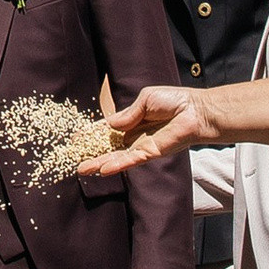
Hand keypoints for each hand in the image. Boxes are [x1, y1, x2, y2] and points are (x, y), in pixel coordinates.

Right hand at [86, 85, 217, 175]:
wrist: (195, 110)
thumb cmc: (174, 100)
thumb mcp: (145, 99)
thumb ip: (127, 113)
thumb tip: (110, 125)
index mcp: (132, 120)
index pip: (107, 129)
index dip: (92, 133)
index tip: (76, 139)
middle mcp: (134, 135)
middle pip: (108, 146)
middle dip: (90, 152)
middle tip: (72, 157)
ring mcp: (141, 146)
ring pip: (116, 156)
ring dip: (98, 163)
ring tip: (81, 169)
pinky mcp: (150, 153)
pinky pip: (130, 160)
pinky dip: (116, 165)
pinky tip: (103, 169)